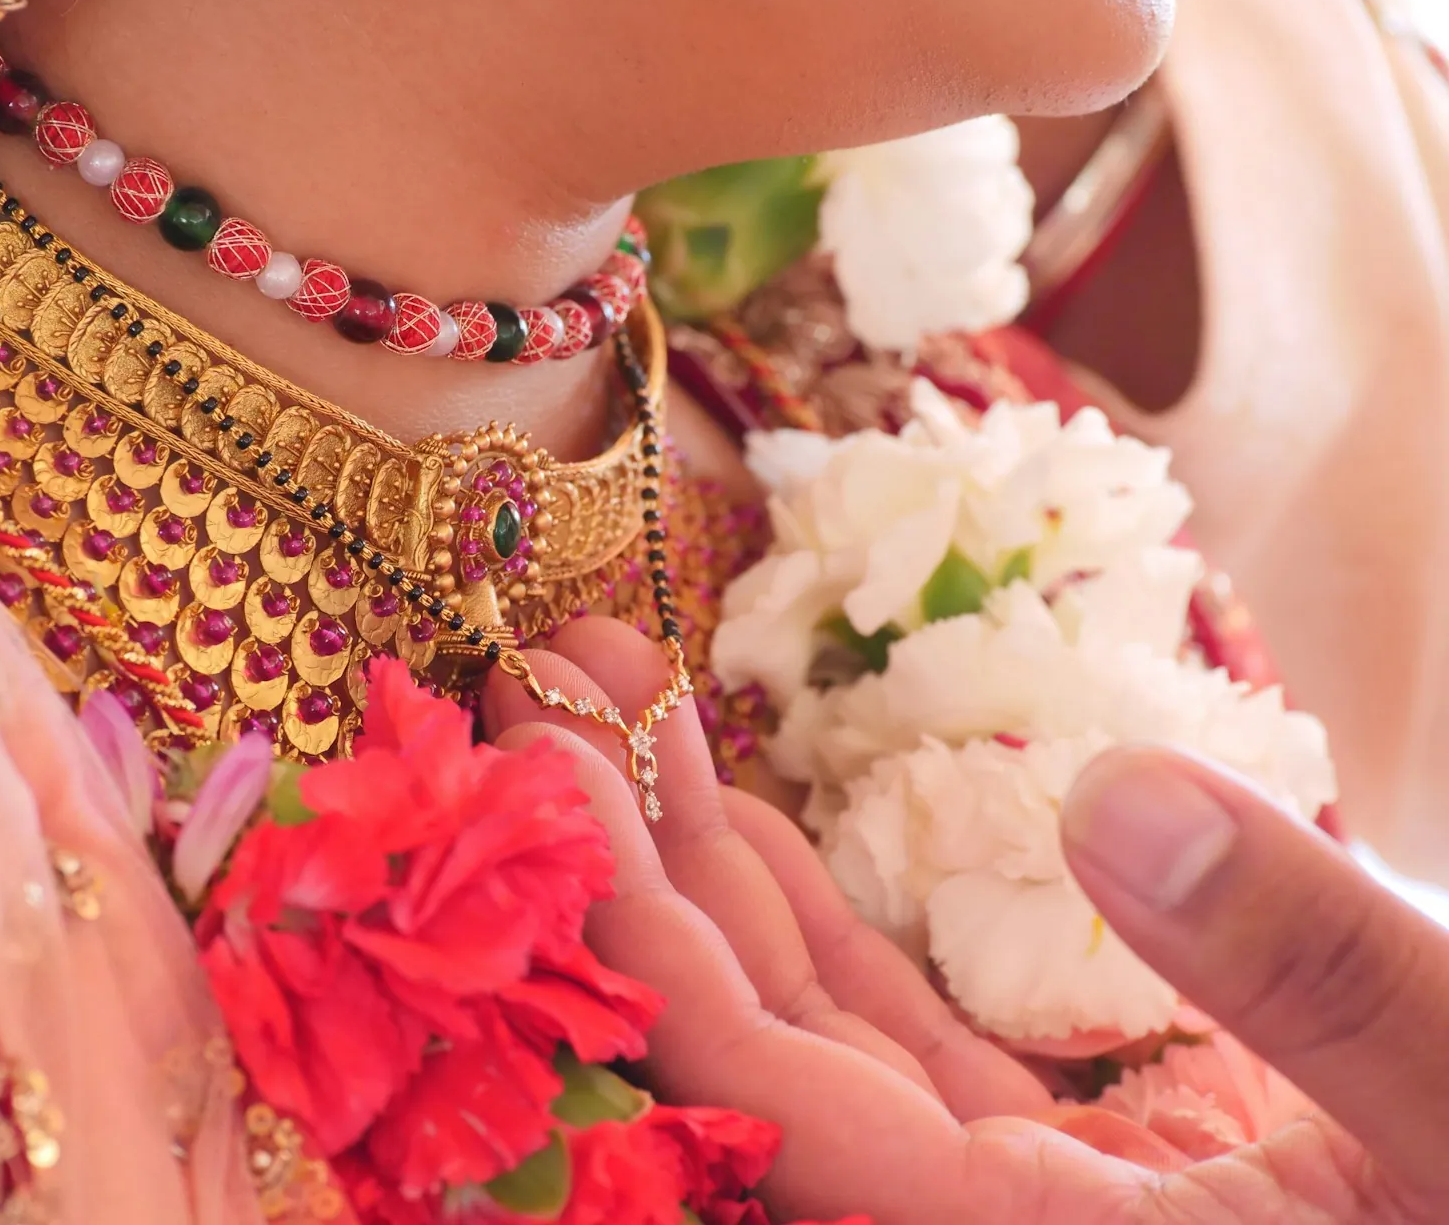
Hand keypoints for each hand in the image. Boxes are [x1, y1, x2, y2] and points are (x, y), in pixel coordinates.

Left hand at [482, 617, 1448, 1223]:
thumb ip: (1324, 976)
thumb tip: (1122, 803)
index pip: (775, 1104)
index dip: (640, 934)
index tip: (540, 763)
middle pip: (752, 1056)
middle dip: (634, 865)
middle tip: (534, 686)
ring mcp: (1030, 1206)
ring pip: (817, 1031)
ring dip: (710, 866)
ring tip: (612, 706)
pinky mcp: (1074, 1168)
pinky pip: (900, 1037)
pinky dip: (818, 920)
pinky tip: (739, 818)